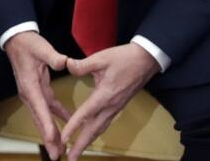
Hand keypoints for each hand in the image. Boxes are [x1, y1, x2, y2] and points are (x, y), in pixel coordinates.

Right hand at [5, 32, 73, 159]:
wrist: (16, 40)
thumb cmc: (28, 44)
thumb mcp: (41, 47)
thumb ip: (53, 56)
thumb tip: (65, 62)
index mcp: (30, 86)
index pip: (40, 109)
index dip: (47, 125)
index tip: (53, 140)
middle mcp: (29, 94)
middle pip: (40, 120)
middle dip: (49, 139)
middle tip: (57, 155)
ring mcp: (32, 94)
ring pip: (43, 118)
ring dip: (51, 134)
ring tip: (61, 149)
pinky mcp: (37, 91)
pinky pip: (48, 109)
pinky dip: (56, 119)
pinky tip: (66, 128)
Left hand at [60, 43, 160, 160]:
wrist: (146, 60)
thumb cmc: (124, 58)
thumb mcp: (101, 58)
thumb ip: (83, 65)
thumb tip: (66, 65)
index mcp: (105, 95)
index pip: (86, 115)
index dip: (73, 127)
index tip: (63, 139)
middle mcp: (111, 106)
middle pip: (94, 130)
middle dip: (81, 145)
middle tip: (69, 158)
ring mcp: (116, 107)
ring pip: (100, 129)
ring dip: (88, 141)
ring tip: (77, 152)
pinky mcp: (119, 106)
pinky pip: (105, 123)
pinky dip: (96, 132)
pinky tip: (90, 135)